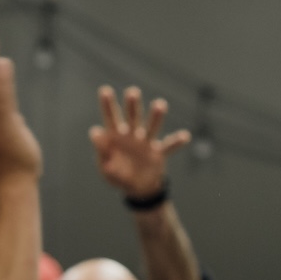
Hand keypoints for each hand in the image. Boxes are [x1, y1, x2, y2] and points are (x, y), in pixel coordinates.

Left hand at [89, 86, 189, 201]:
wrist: (138, 189)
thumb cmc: (118, 175)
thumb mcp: (106, 167)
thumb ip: (101, 150)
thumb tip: (95, 132)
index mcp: (116, 136)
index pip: (111, 117)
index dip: (108, 105)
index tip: (105, 90)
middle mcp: (132, 135)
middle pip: (132, 117)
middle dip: (133, 104)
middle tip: (133, 92)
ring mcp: (146, 143)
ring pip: (152, 127)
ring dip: (155, 116)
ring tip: (160, 104)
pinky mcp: (158, 154)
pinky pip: (168, 147)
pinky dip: (176, 142)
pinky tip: (185, 136)